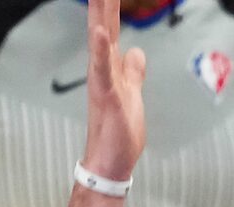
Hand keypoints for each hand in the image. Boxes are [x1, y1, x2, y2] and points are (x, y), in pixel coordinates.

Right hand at [82, 0, 146, 182]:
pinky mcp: (107, 97)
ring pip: (101, 39)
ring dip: (99, 13)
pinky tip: (97, 33)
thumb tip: (136, 52)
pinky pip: (103, 70)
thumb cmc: (119, 133)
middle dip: (102, 1)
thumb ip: (133, 72)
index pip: (110, 26)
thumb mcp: (133, 94)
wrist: (110, 164)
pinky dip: (99, 51)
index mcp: (110, 66)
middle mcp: (103, 68)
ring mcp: (104, 81)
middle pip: (104, 24)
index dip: (110, 3)